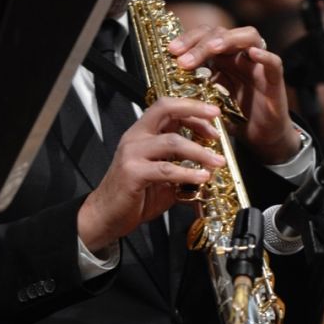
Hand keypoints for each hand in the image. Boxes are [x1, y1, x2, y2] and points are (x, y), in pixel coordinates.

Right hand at [77, 98, 223, 252]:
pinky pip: (166, 169)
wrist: (106, 215)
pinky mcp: (133, 173)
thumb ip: (181, 164)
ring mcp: (132, 154)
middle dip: (195, 112)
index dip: (191, 108)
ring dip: (199, 151)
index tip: (213, 116)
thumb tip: (209, 164)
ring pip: (172, 141)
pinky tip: (201, 177)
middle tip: (217, 128)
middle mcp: (135, 138)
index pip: (167, 108)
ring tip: (217, 161)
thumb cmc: (133, 195)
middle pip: (166, 111)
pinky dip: (188, 173)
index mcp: (141, 133)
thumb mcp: (162, 176)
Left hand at [167, 25, 300, 164]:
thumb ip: (194, 90)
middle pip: (221, 33)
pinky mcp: (275, 80)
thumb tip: (166, 85)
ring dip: (228, 40)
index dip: (188, 40)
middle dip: (200, 43)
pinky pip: (274, 62)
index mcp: (223, 59)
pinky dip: (265, 56)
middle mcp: (240, 56)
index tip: (171, 51)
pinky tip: (253, 53)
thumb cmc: (237, 119)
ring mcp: (258, 65)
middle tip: (182, 57)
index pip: (205, 37)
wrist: (261, 139)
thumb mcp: (209, 103)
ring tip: (212, 49)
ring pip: (248, 37)